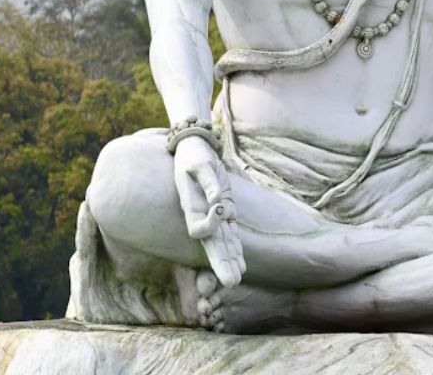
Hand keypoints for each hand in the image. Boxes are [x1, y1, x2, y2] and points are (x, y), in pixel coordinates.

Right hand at [173, 136, 244, 287]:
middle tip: (232, 282)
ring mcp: (214, 216)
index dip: (210, 223)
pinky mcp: (225, 211)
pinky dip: (235, 249)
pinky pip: (230, 234)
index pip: (198, 227)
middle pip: (212, 244)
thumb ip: (208, 182)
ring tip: (237, 279)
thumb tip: (217, 201)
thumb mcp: (199, 164)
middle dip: (222, 262)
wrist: (195, 150)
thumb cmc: (194, 156)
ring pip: (222, 243)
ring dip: (230, 261)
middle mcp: (202, 216)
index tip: (220, 206)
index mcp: (191, 207)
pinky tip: (241, 264)